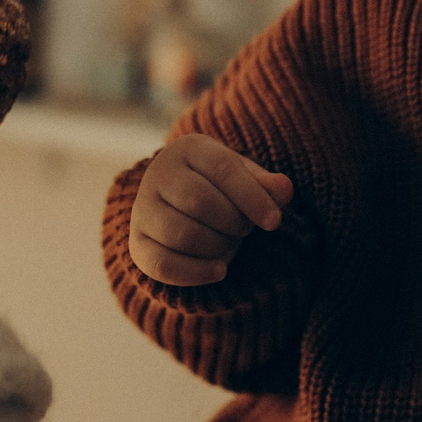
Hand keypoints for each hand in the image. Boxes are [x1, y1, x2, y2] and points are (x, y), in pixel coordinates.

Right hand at [128, 134, 295, 286]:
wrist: (181, 206)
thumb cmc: (222, 190)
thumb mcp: (246, 180)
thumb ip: (266, 185)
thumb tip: (284, 189)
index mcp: (188, 149)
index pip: (223, 169)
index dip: (252, 197)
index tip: (275, 222)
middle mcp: (157, 174)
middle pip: (200, 202)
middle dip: (233, 223)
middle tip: (243, 230)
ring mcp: (142, 209)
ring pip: (181, 234)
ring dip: (218, 247)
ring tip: (228, 244)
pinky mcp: (137, 243)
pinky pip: (163, 265)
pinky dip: (196, 272)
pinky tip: (219, 270)